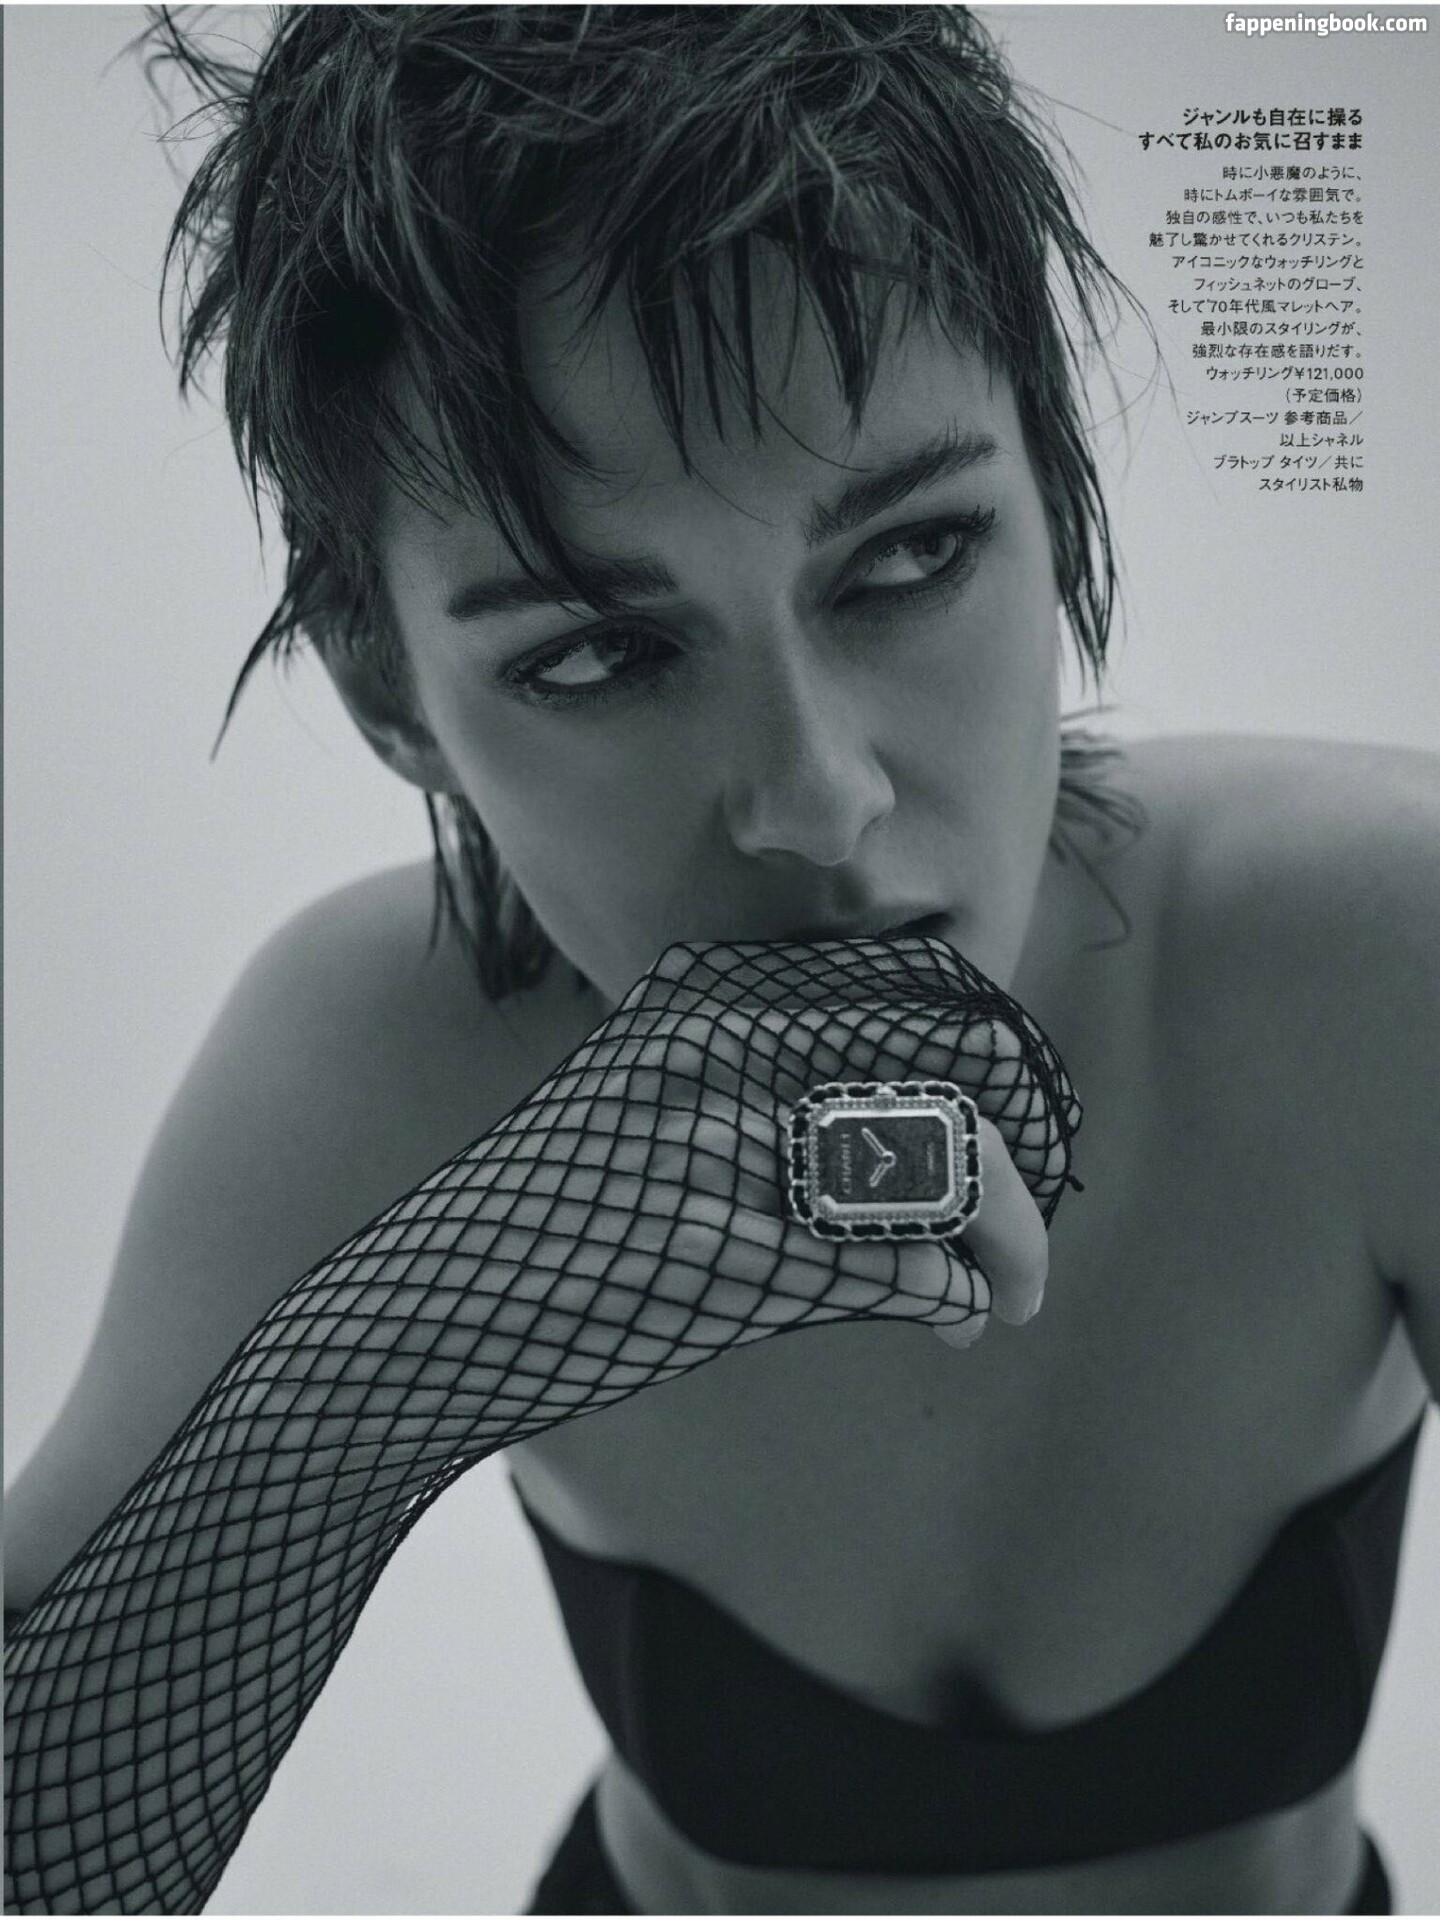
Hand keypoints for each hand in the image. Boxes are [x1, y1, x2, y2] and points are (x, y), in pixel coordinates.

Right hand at [461, 934, 1073, 1394]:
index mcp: (710, 990)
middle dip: (1016, 1150)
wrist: (425, 1315)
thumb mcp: (643, 1091)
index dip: (993, 1051)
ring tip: (1009, 1285)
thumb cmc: (550, 1212)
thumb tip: (921, 1096)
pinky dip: (951, 1294)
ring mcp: (724, 1147)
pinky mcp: (723, 1258)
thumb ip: (762, 1065)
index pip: (917, 983)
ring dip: (1008, 1236)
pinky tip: (959, 1315)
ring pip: (943, 1172)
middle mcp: (723, 1048)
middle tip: (1023, 1222)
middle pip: (950, 1071)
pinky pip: (896, 1265)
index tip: (1020, 1114)